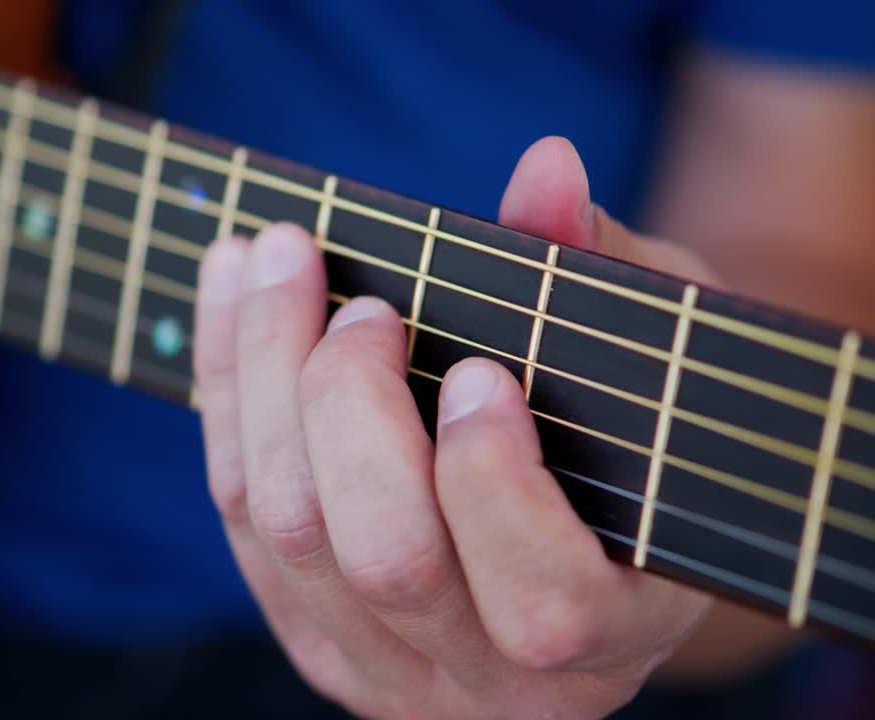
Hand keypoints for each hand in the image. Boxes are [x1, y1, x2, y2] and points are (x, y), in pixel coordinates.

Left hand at [193, 137, 715, 718]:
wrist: (577, 534)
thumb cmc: (635, 438)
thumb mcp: (647, 359)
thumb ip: (606, 275)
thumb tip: (545, 168)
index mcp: (611, 634)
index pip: (545, 605)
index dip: (496, 486)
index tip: (481, 371)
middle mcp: (496, 687)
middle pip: (386, 560)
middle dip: (353, 407)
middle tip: (367, 306)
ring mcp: (390, 673)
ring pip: (289, 533)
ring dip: (263, 377)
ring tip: (274, 257)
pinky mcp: (313, 638)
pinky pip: (239, 520)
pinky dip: (227, 394)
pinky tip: (235, 294)